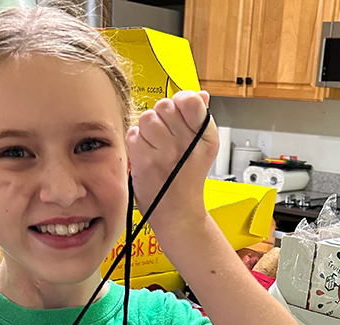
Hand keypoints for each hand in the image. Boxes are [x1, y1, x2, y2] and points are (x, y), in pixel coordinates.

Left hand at [126, 90, 217, 228]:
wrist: (179, 214)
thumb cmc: (187, 181)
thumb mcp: (202, 149)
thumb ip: (200, 118)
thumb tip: (201, 95)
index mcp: (206, 137)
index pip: (190, 99)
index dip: (179, 102)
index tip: (177, 116)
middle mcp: (188, 143)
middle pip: (164, 105)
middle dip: (161, 117)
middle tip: (164, 138)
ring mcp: (167, 153)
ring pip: (147, 118)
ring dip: (147, 131)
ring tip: (155, 147)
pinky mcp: (146, 161)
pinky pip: (134, 134)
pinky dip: (136, 144)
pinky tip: (146, 156)